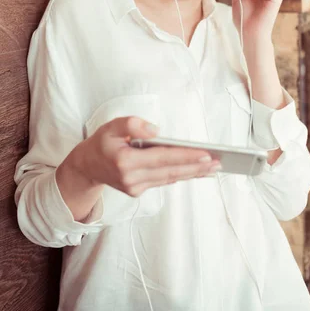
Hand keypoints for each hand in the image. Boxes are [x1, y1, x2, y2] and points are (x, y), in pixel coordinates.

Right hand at [72, 116, 220, 197]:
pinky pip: (164, 181)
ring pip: (170, 178)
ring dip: (193, 173)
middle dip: (196, 167)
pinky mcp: (138, 190)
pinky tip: (196, 172)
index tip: (205, 154)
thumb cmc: (101, 143)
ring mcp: (135, 187)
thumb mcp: (111, 126)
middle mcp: (132, 178)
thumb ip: (131, 124)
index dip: (185, 156)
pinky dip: (181, 176)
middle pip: (170, 171)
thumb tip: (155, 130)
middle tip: (218, 162)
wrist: (86, 167)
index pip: (162, 158)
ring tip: (214, 167)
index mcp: (125, 162)